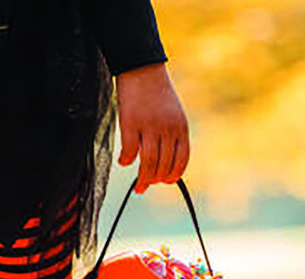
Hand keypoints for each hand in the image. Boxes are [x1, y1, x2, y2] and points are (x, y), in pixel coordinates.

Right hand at [116, 63, 189, 193]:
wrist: (141, 67)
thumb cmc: (157, 94)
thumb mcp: (173, 114)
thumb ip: (172, 137)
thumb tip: (165, 165)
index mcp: (181, 128)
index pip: (181, 161)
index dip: (173, 175)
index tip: (165, 181)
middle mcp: (167, 129)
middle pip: (163, 166)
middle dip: (155, 180)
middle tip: (147, 184)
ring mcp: (149, 127)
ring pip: (147, 164)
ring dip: (142, 179)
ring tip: (139, 185)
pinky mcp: (130, 123)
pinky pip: (129, 151)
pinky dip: (126, 160)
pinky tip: (123, 161)